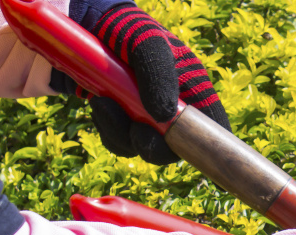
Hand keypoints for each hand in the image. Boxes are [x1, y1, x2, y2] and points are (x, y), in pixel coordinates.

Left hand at [52, 1, 230, 164]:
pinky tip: (99, 105)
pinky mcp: (124, 121)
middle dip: (152, 145)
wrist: (82, 26)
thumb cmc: (124, 28)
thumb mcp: (146, 43)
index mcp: (192, 89)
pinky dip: (108, 130)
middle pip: (175, 148)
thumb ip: (160, 75)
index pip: (213, 125)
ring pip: (144, 148)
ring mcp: (147, 117)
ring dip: (122, 133)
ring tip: (103, 103)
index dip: (208, 143)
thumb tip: (163, 117)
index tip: (185, 147)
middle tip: (134, 130)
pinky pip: (121, 143)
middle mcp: (173, 107)